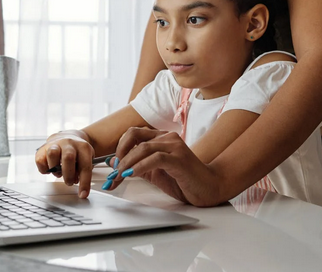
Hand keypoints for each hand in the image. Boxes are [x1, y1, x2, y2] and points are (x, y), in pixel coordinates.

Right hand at [34, 131, 94, 198]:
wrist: (69, 136)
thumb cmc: (78, 152)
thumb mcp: (86, 158)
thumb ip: (83, 171)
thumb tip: (78, 185)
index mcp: (82, 147)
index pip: (85, 166)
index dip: (84, 182)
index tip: (83, 194)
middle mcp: (68, 143)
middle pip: (68, 157)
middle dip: (68, 175)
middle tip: (69, 182)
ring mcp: (55, 144)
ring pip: (52, 154)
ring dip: (55, 170)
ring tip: (59, 173)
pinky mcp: (42, 149)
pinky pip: (40, 160)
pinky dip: (44, 169)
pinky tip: (50, 169)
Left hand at [103, 127, 222, 206]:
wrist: (208, 188)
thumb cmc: (183, 180)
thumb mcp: (153, 173)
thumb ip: (135, 165)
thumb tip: (113, 162)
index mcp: (161, 138)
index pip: (133, 133)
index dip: (119, 148)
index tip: (114, 166)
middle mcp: (167, 137)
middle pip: (134, 135)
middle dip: (120, 153)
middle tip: (115, 171)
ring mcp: (175, 146)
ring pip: (143, 147)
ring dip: (127, 163)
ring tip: (120, 176)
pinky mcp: (179, 159)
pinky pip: (155, 158)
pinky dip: (140, 167)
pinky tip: (132, 175)